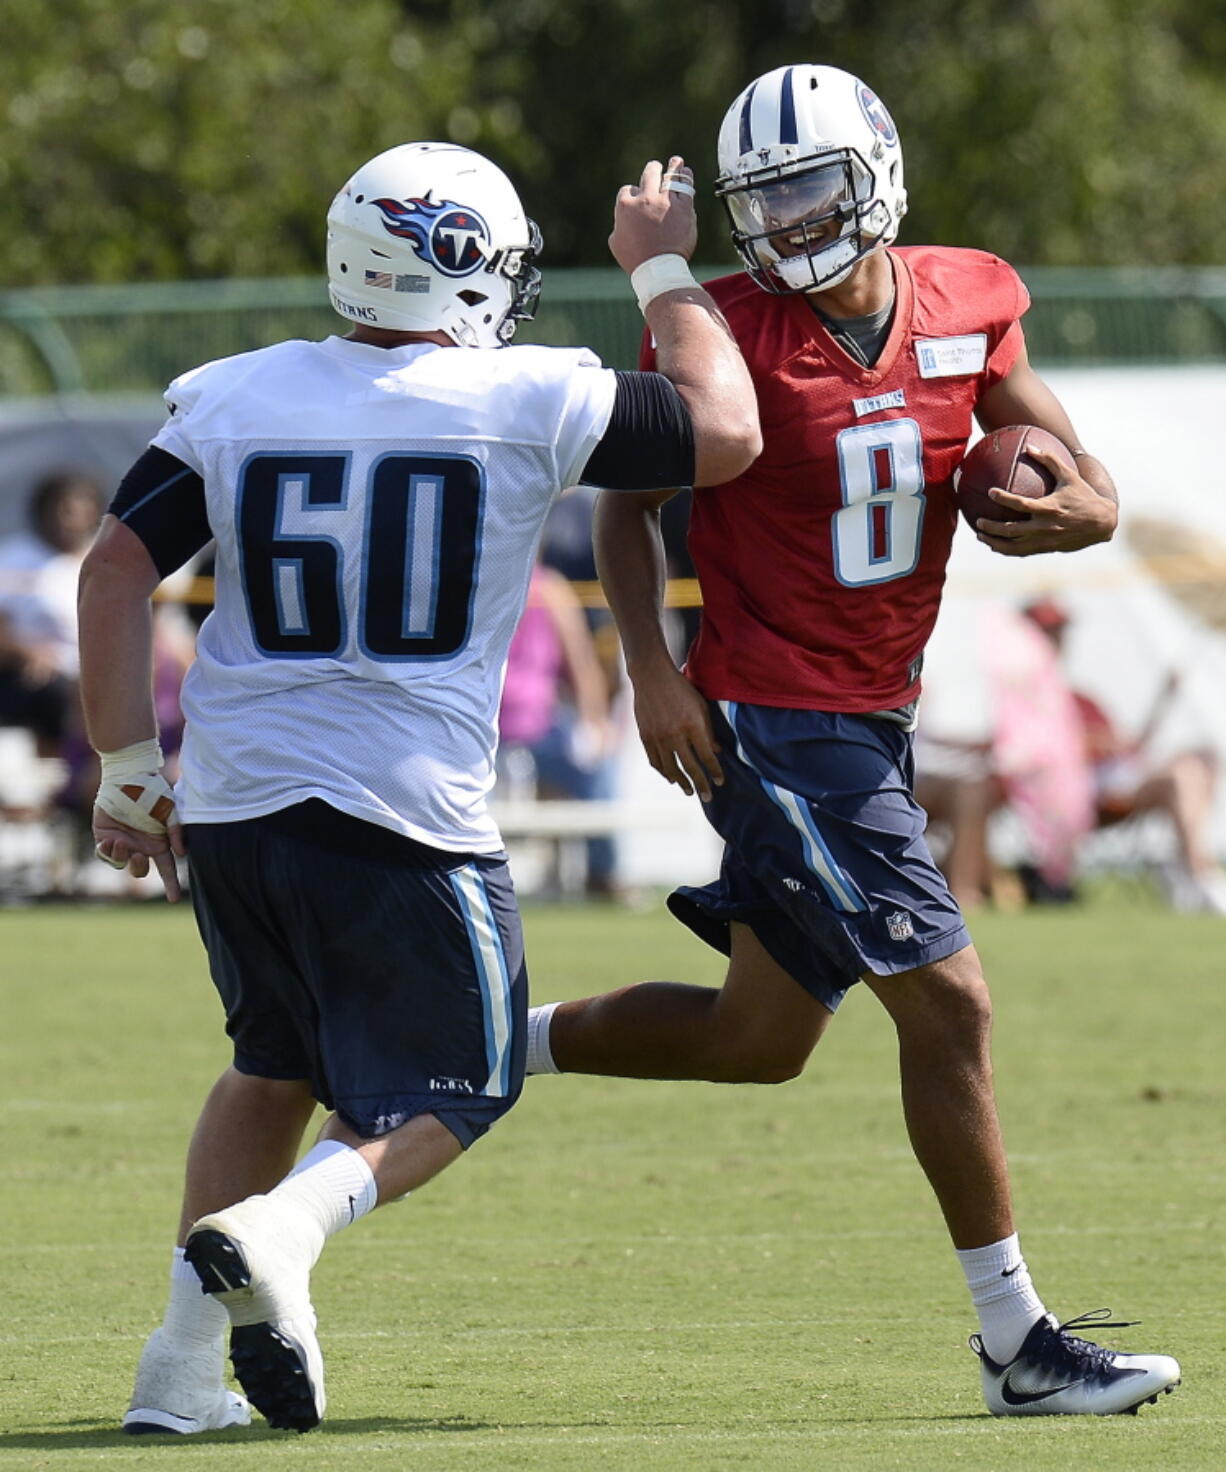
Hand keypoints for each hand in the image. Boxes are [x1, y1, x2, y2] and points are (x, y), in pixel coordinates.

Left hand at [94, 766, 185, 901]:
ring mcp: (122, 842)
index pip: (166, 869)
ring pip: (120, 863)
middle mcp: (140, 845)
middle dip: (139, 868)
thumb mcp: (172, 811)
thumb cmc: (154, 793)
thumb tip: (181, 854)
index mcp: (158, 843)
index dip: (171, 885)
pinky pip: (104, 853)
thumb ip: (177, 832)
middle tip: (139, 856)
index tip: (174, 900)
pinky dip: (107, 851)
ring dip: (122, 857)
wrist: (129, 777)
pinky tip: (113, 841)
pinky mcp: (104, 836)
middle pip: (139, 871)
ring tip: (122, 842)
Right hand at [608, 155, 697, 275]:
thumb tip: (623, 220)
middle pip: (649, 173)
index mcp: (625, 205)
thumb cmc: (635, 259)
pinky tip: (686, 172)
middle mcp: (645, 198)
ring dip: (673, 166)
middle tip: (655, 171)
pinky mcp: (683, 207)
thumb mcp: (616, 242)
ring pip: (670, 174)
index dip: (634, 195)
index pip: (629, 189)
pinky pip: (686, 186)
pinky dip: (686, 176)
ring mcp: (666, 201)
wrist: (658, 269)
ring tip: (676, 162)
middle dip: (652, 172)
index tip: (639, 202)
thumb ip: (619, 224)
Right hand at [630, 660, 722, 800]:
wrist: (651, 676)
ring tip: (689, 791)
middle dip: (701, 784)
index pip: (707, 756)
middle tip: (707, 797)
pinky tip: (671, 778)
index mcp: (693, 724)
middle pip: (690, 767)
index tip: (720, 782)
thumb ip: (708, 731)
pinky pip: (655, 761)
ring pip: (671, 768)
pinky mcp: (645, 736)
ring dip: (682, 782)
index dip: (714, 771)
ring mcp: (658, 736)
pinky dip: (664, 772)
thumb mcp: (701, 706)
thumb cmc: (681, 689)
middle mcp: (675, 733)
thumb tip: (717, 752)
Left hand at [975, 445, 1116, 555]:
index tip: (990, 492)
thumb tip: (1030, 447)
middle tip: (978, 521)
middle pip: (1010, 530)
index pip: (1021, 504)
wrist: (1102, 523)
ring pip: (1013, 546)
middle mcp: (1045, 527)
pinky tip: (996, 545)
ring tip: (980, 536)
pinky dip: (1007, 550)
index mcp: (1049, 508)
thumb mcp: (1070, 476)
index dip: (1004, 498)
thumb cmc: (1084, 496)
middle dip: (991, 528)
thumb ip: (1050, 460)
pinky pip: (1022, 552)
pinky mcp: (1046, 548)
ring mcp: (1044, 540)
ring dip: (994, 543)